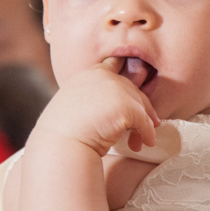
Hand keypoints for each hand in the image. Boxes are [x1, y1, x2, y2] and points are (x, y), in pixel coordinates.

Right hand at [29, 58, 160, 155]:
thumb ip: (95, 100)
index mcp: (87, 75)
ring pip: (140, 104)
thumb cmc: (64, 134)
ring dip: (145, 123)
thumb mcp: (75, 107)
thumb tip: (116, 111)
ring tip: (141, 141)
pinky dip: (147, 133)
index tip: (137, 84)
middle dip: (141, 107)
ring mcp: (114, 89)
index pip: (113, 64)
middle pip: (132, 89)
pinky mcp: (125, 106)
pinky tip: (147, 143)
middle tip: (148, 125)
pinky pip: (144, 120)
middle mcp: (102, 77)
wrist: (60, 146)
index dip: (126, 73)